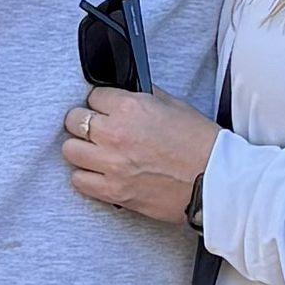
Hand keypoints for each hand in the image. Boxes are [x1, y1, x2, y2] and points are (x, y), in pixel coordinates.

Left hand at [58, 79, 215, 225]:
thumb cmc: (201, 145)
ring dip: (81, 149)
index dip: (101, 102)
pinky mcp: (114, 191)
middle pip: (74, 121)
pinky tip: (99, 173)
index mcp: (131, 107)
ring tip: (96, 152)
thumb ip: (144, 97)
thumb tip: (126, 93)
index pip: (93, 95)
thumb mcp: (175, 106)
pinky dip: (86, 176)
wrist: (215, 182)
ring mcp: (112, 165)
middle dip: (84, 122)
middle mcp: (115, 134)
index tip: (107, 110)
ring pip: (70, 150)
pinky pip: (79, 181)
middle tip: (98, 129)